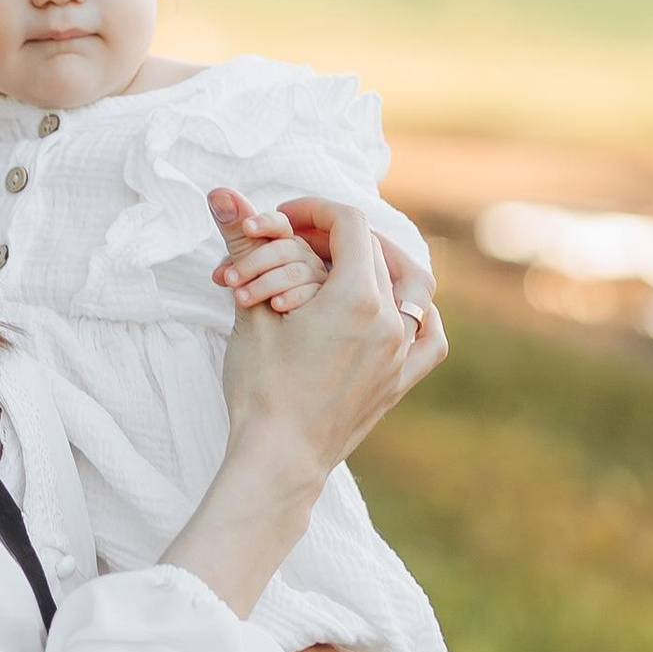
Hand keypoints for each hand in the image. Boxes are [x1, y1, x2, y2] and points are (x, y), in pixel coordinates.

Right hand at [216, 199, 444, 480]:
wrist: (278, 458)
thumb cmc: (259, 388)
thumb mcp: (248, 308)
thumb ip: (243, 244)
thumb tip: (222, 193)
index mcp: (356, 298)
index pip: (348, 224)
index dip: (314, 210)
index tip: (283, 218)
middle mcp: (391, 322)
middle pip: (376, 251)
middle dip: (338, 236)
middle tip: (303, 239)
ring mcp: (401, 354)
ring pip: (413, 287)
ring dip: (383, 264)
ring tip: (348, 263)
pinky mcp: (400, 381)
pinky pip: (430, 337)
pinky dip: (419, 314)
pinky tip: (398, 310)